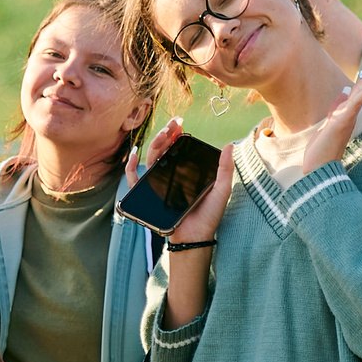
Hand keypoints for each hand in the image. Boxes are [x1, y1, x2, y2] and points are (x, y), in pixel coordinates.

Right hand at [142, 118, 235, 245]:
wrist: (196, 236)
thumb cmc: (209, 215)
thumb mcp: (221, 189)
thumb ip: (225, 168)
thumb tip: (229, 145)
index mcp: (186, 172)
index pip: (178, 149)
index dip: (176, 135)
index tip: (179, 124)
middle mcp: (171, 175)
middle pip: (163, 150)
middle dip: (166, 134)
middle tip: (172, 125)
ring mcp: (159, 184)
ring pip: (151, 159)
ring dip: (154, 144)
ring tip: (163, 135)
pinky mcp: (149, 194)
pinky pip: (134, 180)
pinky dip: (131, 167)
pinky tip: (136, 155)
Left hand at [281, 49, 361, 183]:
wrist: (318, 169)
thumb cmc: (321, 150)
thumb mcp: (329, 125)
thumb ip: (337, 111)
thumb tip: (344, 96)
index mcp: (348, 111)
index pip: (361, 87)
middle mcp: (351, 112)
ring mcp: (349, 117)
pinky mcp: (342, 122)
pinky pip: (357, 104)